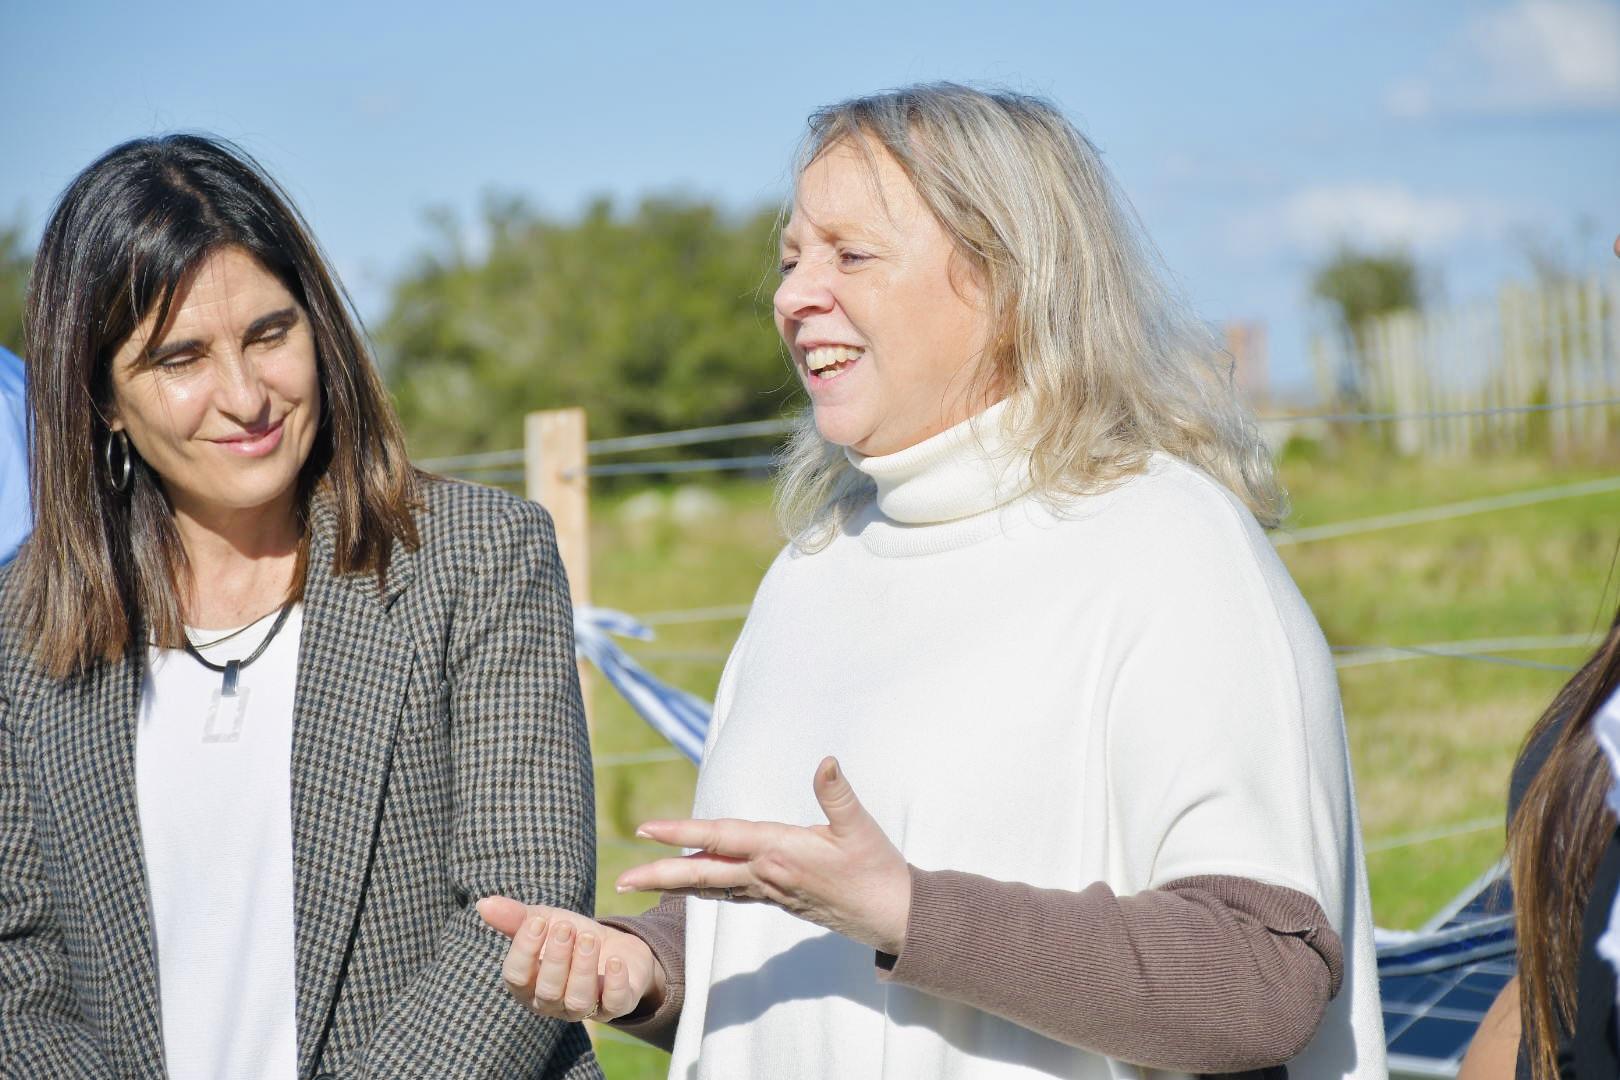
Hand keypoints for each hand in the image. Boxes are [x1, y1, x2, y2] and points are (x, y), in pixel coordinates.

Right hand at [476, 897, 664, 1023]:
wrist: (614, 945)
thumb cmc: (569, 937)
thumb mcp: (544, 921)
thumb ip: (514, 917)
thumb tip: (482, 903)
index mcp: (528, 984)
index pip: (516, 977)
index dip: (525, 950)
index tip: (539, 920)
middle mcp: (552, 1003)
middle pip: (547, 990)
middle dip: (556, 957)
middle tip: (566, 927)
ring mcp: (583, 1008)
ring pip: (578, 999)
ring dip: (583, 968)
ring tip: (588, 938)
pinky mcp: (616, 1006)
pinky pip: (614, 1004)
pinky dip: (615, 984)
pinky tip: (616, 961)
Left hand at [616, 757, 911, 953]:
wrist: (891, 916)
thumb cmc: (877, 869)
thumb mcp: (860, 828)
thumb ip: (837, 794)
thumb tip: (826, 762)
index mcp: (781, 852)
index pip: (721, 839)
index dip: (683, 832)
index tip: (647, 831)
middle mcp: (767, 874)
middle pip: (703, 873)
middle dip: (660, 875)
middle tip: (622, 879)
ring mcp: (770, 890)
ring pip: (712, 886)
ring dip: (675, 883)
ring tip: (642, 882)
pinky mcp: (778, 898)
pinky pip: (730, 893)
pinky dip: (705, 889)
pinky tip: (693, 886)